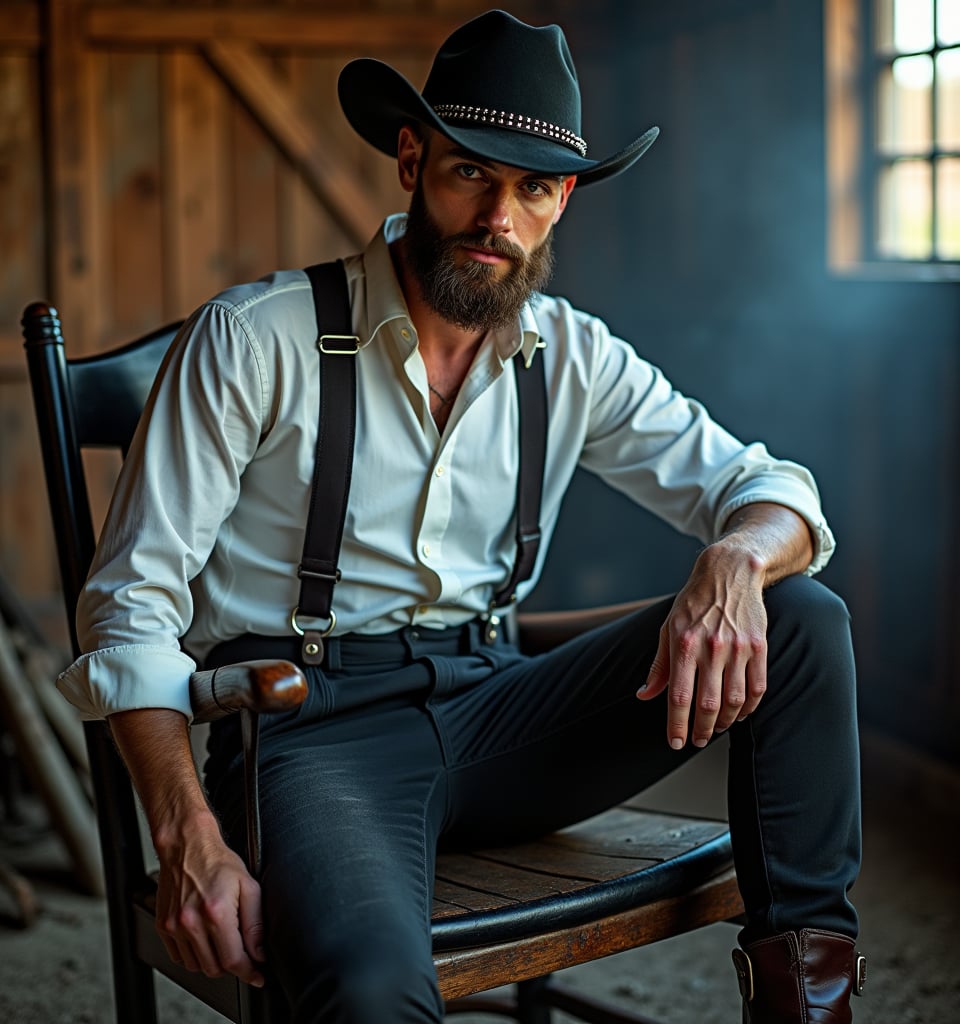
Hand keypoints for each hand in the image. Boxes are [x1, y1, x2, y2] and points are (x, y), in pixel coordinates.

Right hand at [154, 811, 265, 987]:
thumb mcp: (248, 885)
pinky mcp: (164, 926)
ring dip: (213, 962)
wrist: (186, 846)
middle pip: (215, 968)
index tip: (257, 976)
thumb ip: (255, 922)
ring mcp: (174, 926)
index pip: (234, 959)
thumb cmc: (218, 862)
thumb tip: (259, 952)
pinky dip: (194, 957)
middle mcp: (192, 922)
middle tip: (242, 952)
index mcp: (216, 912)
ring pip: (197, 967)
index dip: (249, 972)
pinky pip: (180, 958)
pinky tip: (204, 940)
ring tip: (222, 942)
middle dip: (232, 965)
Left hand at [637, 545, 767, 748]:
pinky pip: (757, 687)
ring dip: (725, 722)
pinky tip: (739, 714)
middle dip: (702, 730)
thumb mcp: (668, 628)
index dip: (677, 725)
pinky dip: (748, 708)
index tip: (676, 742)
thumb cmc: (694, 602)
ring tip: (716, 728)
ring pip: (734, 700)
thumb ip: (659, 665)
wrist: (729, 573)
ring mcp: (738, 647)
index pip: (679, 696)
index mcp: (684, 644)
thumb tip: (644, 695)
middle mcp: (711, 648)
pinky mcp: (759, 646)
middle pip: (708, 704)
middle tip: (698, 741)